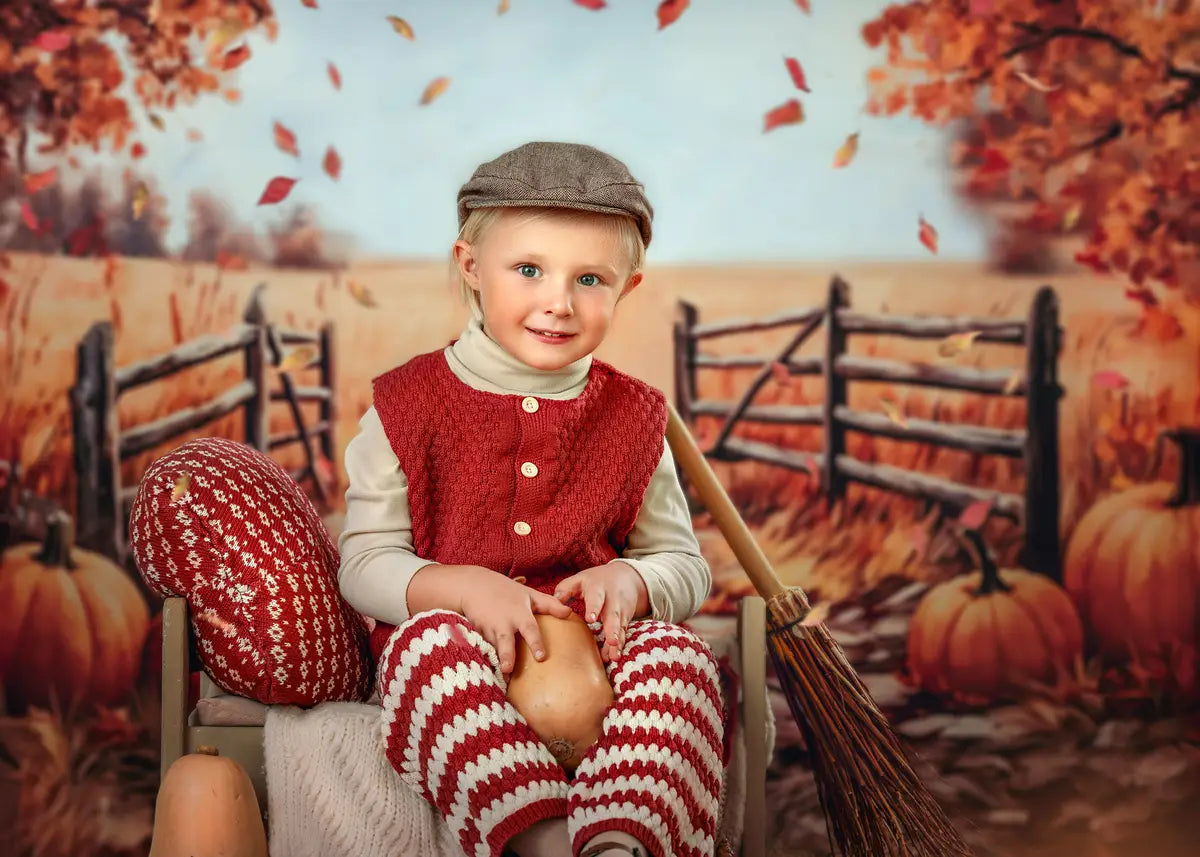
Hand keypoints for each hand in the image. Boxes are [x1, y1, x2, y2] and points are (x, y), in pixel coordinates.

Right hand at [457, 569, 574, 675]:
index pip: (529, 629)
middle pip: (505, 641)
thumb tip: (570, 612)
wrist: (474, 586)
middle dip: (507, 655)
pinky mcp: (478, 634)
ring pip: (494, 648)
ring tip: (501, 677)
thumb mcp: (530, 594)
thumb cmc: (507, 591)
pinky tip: (489, 673)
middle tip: (508, 669)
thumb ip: (550, 604)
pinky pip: (484, 648)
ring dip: (497, 661)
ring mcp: (489, 629)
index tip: (541, 657)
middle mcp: (504, 623)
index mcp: (519, 613)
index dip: (535, 643)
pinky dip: (487, 658)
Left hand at [554, 562, 648, 661]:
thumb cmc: (597, 580)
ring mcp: (621, 611)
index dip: (594, 608)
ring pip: (619, 627)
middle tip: (611, 641)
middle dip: (612, 629)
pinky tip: (614, 657)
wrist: (627, 576)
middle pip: (613, 615)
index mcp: (598, 589)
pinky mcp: (625, 620)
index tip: (590, 619)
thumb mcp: (581, 579)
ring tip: (613, 657)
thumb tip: (553, 601)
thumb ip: (565, 588)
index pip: (596, 598)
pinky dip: (619, 645)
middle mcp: (612, 600)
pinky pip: (622, 634)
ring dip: (617, 642)